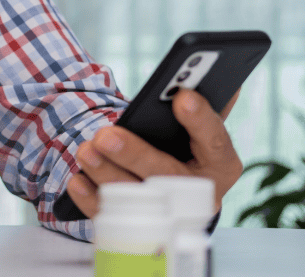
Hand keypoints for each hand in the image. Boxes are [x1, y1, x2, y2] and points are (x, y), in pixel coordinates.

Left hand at [64, 88, 242, 216]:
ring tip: (86, 150)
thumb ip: (209, 105)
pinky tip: (77, 181)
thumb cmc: (188, 149)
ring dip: (106, 173)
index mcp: (221, 163)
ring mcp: (168, 213)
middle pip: (166, 174)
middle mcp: (199, 192)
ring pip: (135, 195)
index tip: (182, 97)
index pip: (215, 140)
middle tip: (106, 135)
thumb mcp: (202, 130)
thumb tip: (227, 78)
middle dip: (134, 153)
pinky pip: (112, 215)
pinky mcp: (138, 225)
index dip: (200, 120)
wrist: (176, 196)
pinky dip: (92, 199)